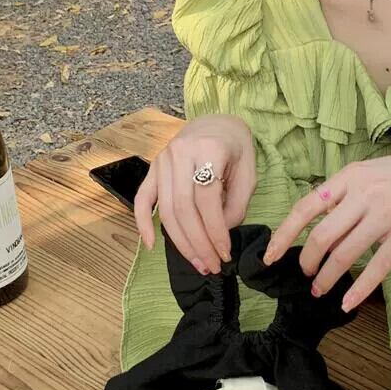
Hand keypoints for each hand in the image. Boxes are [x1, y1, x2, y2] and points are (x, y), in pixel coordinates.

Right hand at [133, 114, 256, 273]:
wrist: (216, 123)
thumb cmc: (235, 148)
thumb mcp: (248, 172)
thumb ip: (237, 203)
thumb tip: (221, 235)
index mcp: (209, 148)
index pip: (208, 199)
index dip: (216, 230)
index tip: (225, 253)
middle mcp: (181, 152)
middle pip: (184, 207)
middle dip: (198, 242)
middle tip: (211, 265)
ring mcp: (163, 159)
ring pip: (166, 208)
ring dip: (180, 242)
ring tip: (196, 262)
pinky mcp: (153, 167)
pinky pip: (142, 198)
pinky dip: (143, 223)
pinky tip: (151, 245)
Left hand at [262, 152, 390, 310]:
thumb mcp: (367, 172)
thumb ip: (341, 193)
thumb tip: (314, 221)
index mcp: (349, 177)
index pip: (306, 207)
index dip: (284, 234)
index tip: (270, 255)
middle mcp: (365, 194)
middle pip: (322, 235)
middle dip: (307, 260)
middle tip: (305, 273)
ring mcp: (385, 216)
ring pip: (345, 254)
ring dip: (328, 278)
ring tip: (319, 289)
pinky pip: (376, 268)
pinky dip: (358, 289)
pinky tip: (347, 303)